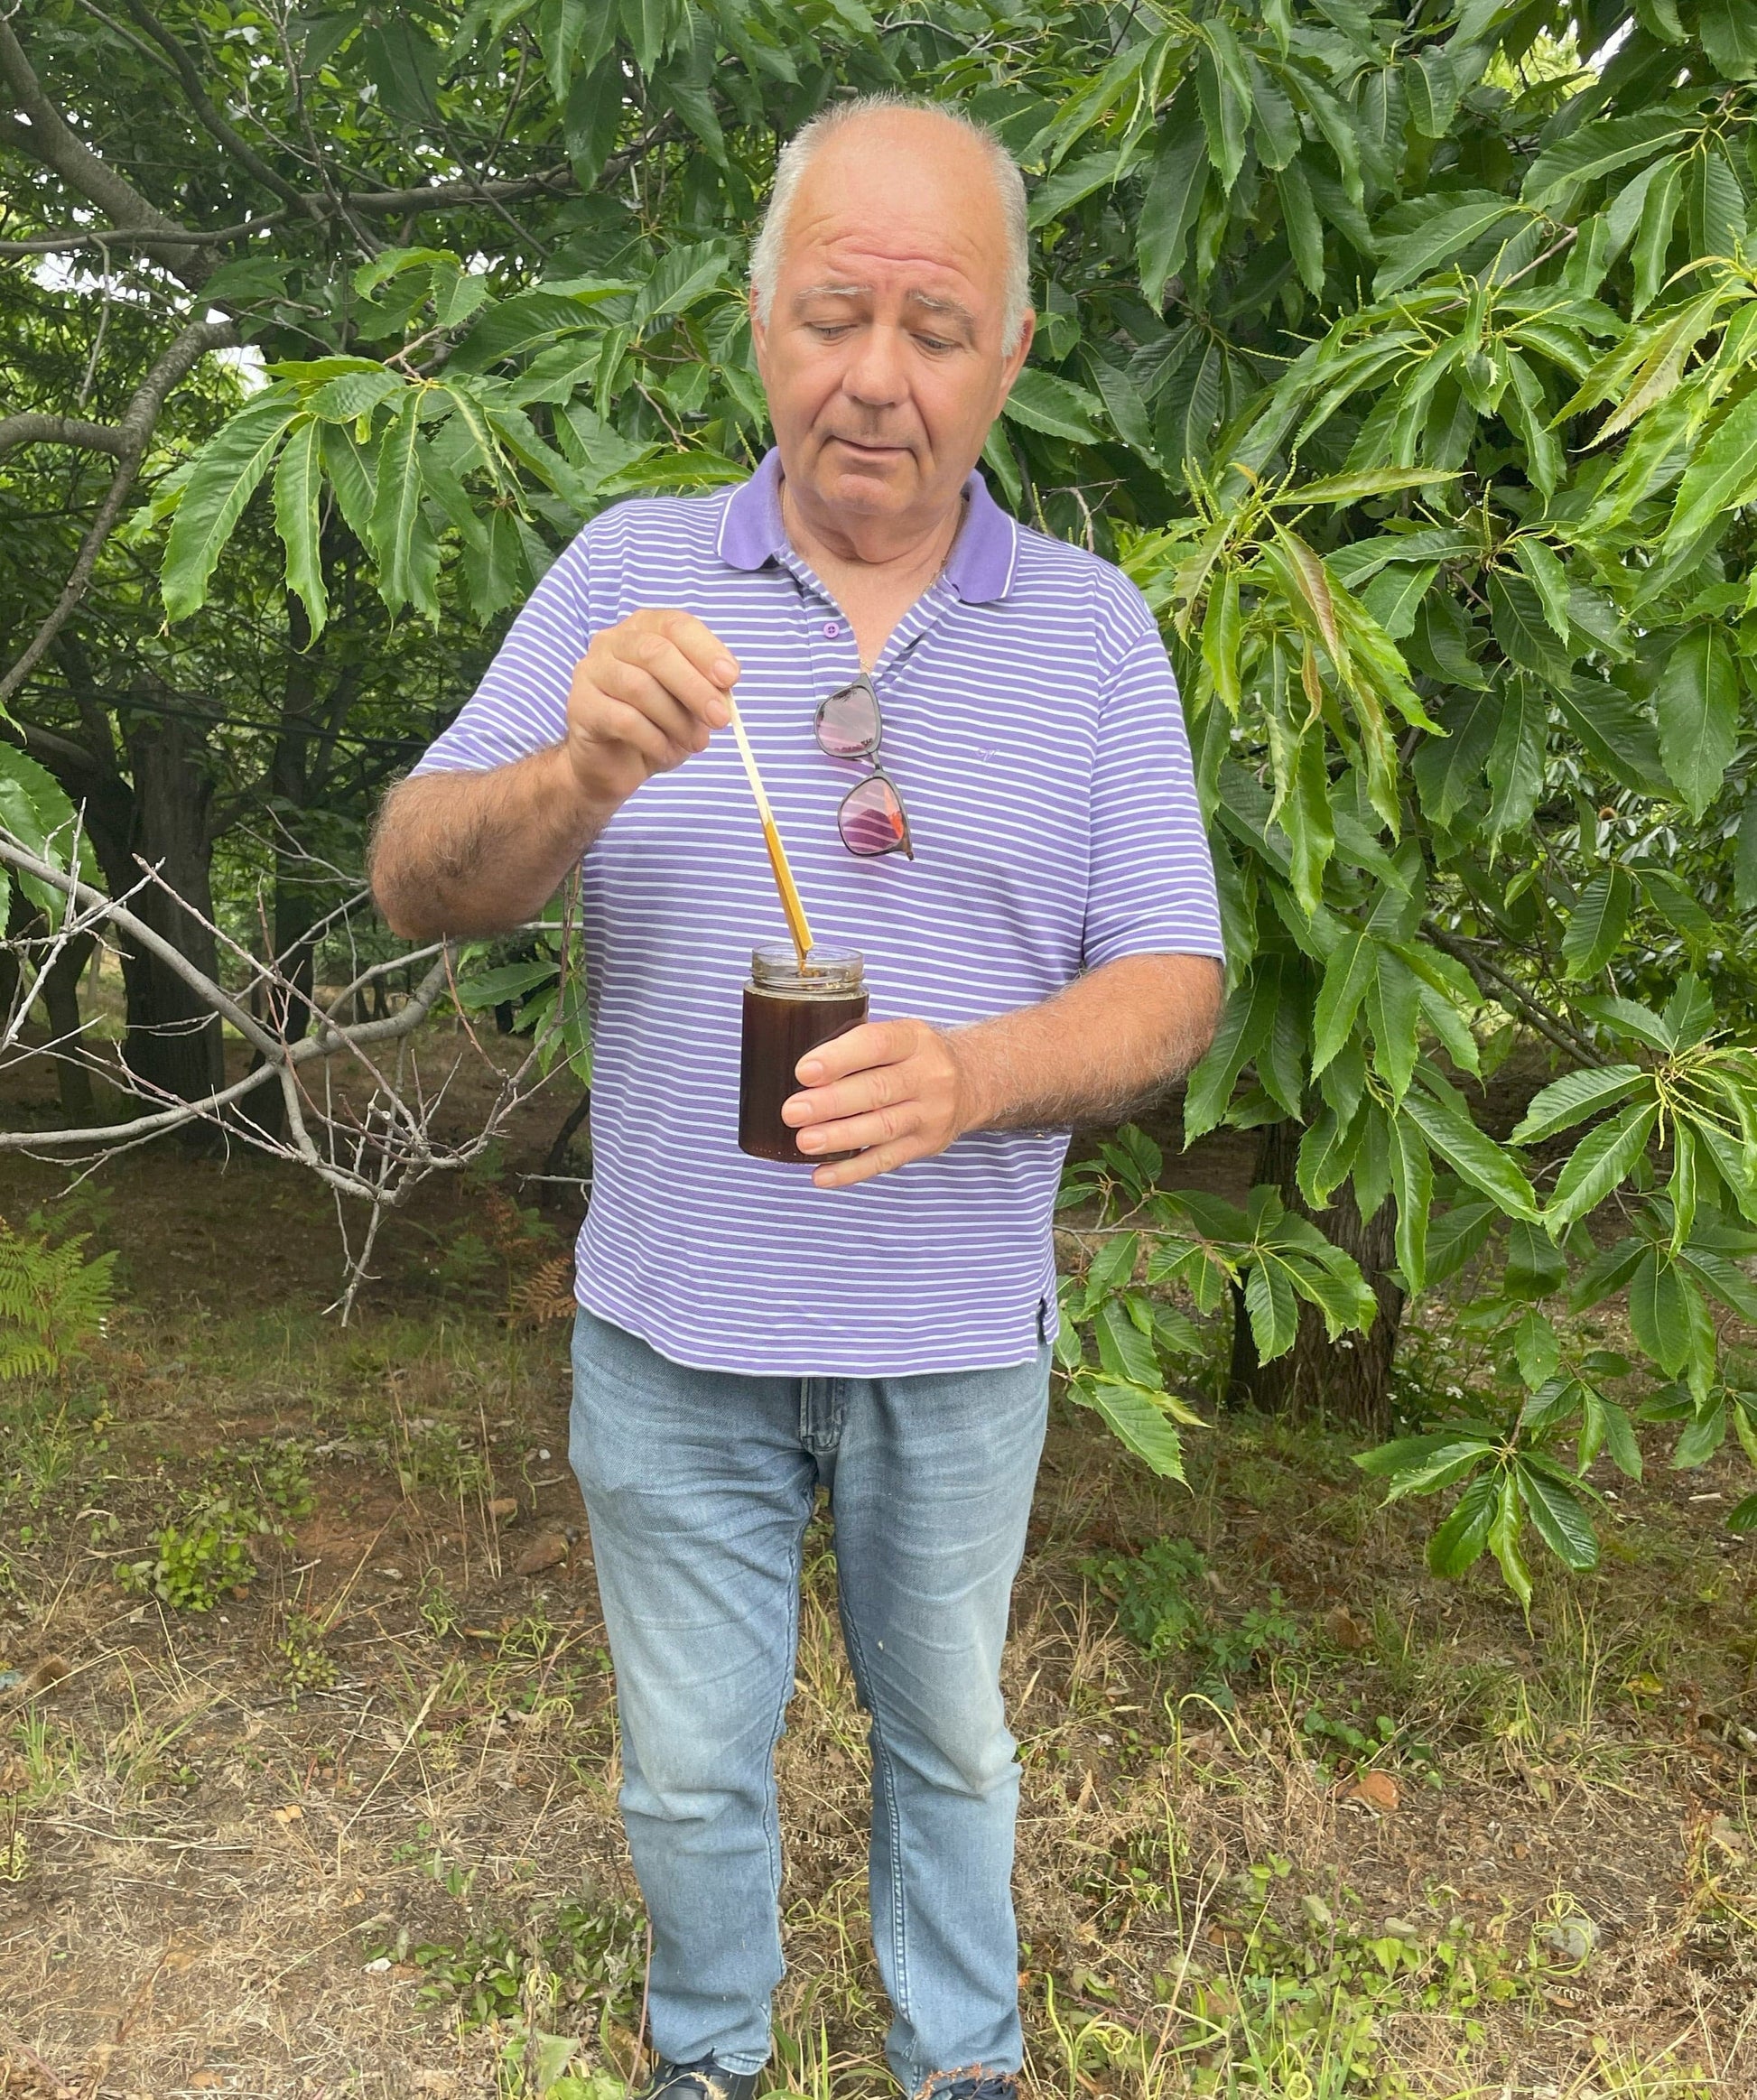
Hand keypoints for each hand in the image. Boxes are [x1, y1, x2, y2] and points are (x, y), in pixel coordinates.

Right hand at [562, 608, 739, 814]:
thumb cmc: (654, 725)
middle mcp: (613, 641)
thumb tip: (725, 689)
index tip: (731, 678)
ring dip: (676, 719)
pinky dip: (653, 739)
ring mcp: (592, 671)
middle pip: (656, 653)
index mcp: (644, 629)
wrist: (611, 763)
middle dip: (695, 687)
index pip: (676, 625)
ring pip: (639, 687)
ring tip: (695, 743)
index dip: (706, 650)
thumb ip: (706, 688)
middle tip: (720, 719)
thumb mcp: (689, 704)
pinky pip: (623, 719)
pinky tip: (665, 752)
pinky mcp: (581, 706)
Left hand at [782, 1019, 983, 1187]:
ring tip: (804, 1142)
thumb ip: (858, 1046)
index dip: (839, 1058)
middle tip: (792, 1111)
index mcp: (914, 1039)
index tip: (804, 1071)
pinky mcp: (926, 1144)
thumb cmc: (915, 1057)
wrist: (973, 1081)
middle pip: (878, 1090)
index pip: (876, 1044)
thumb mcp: (899, 1035)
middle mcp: (928, 1075)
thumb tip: (798, 1072)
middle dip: (831, 1103)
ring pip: (883, 1128)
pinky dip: (852, 1171)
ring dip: (840, 1137)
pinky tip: (823, 1175)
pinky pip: (886, 1160)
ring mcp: (931, 1113)